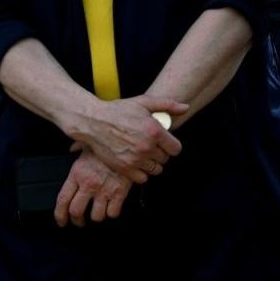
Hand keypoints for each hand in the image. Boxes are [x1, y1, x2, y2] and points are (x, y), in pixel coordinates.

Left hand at [54, 148, 132, 227]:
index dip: (59, 215)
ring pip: (96, 216)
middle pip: (76, 212)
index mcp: (77, 173)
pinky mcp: (120, 193)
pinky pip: (113, 213)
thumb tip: (72, 148)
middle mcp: (89, 184)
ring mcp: (104, 190)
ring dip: (96, 216)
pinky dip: (112, 213)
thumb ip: (77, 147)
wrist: (128, 143)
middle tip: (79, 221)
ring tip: (97, 211)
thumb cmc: (108, 142)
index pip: (63, 200)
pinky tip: (111, 206)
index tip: (61, 220)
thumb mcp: (88, 142)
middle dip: (77, 220)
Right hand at [73, 94, 187, 183]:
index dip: (171, 145)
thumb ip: (167, 104)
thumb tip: (186, 107)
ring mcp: (136, 160)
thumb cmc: (118, 110)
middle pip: (165, 159)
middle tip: (150, 145)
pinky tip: (135, 161)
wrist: (93, 122)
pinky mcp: (125, 169)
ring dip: (152, 163)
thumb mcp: (144, 102)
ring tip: (143, 154)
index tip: (164, 142)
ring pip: (156, 170)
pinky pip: (143, 178)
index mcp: (154, 131)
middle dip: (161, 153)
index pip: (176, 149)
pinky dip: (141, 172)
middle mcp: (147, 147)